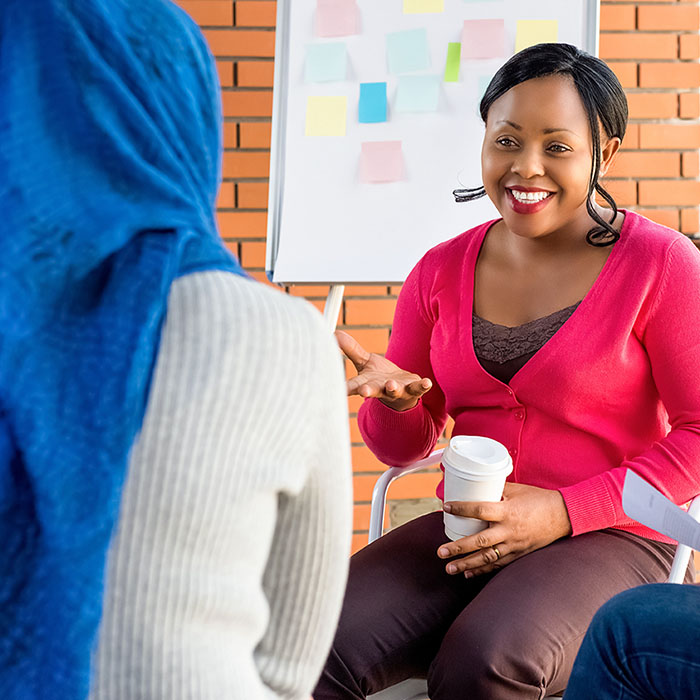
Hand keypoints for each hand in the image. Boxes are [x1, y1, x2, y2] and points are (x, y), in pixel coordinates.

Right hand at [335, 330, 431, 411]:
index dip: (344, 388)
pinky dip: (423, 386)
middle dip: (368, 391)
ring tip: (391, 385)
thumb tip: (333, 334)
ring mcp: (398, 390)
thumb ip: (350, 349)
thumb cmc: (379, 378)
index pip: (353, 386)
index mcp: (367, 383)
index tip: (337, 391)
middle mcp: (381, 389)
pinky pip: (419, 388)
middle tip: (363, 392)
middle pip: (373, 391)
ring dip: (393, 388)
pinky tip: (427, 383)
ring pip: (394, 391)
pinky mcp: (413, 389)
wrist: (402, 395)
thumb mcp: (364, 363)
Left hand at [436, 482, 572, 576]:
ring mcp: (514, 544)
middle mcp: (509, 530)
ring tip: (449, 568)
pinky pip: (498, 564)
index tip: (446, 507)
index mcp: (507, 511)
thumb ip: (495, 490)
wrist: (563, 515)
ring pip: (487, 557)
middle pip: (480, 541)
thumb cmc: (538, 499)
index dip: (462, 508)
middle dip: (458, 548)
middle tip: (440, 552)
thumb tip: (473, 486)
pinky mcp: (519, 554)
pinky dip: (483, 570)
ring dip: (467, 564)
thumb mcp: (516, 490)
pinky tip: (468, 573)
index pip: (480, 510)